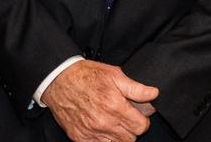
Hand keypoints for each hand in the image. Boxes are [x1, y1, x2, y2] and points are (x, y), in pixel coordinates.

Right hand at [40, 60, 157, 141]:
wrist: (57, 80)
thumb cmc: (84, 75)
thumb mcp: (112, 74)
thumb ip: (135, 87)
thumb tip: (153, 93)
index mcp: (114, 105)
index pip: (141, 126)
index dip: (141, 120)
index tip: (136, 115)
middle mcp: (104, 122)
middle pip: (131, 138)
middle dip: (130, 128)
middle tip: (123, 117)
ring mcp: (91, 132)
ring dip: (118, 136)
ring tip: (112, 122)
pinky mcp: (80, 137)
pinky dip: (103, 139)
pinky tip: (100, 127)